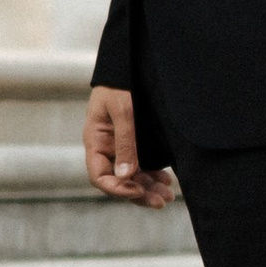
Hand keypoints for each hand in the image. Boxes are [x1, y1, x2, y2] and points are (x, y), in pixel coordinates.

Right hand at [85, 85, 176, 207]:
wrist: (128, 64)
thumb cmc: (120, 83)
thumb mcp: (123, 110)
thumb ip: (126, 142)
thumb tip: (127, 176)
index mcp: (96, 141)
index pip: (100, 176)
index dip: (117, 188)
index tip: (138, 191)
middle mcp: (108, 148)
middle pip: (120, 181)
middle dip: (140, 194)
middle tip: (162, 202)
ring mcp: (121, 147)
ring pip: (133, 176)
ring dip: (150, 187)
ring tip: (169, 196)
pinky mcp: (136, 142)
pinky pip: (142, 165)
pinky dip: (154, 175)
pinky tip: (167, 180)